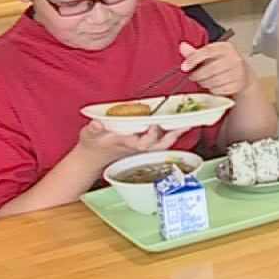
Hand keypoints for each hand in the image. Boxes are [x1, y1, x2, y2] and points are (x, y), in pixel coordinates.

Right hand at [75, 120, 190, 166]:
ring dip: (176, 134)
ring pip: (163, 142)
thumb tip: (96, 124)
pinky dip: (174, 131)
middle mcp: (138, 146)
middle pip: (158, 144)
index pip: (140, 142)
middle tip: (181, 125)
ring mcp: (143, 145)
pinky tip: (184, 123)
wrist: (96, 155)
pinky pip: (164, 138)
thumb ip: (93, 130)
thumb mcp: (89, 137)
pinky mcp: (147, 141)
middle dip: (169, 135)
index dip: (149, 136)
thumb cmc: (94, 143)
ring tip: (189, 124)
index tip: (155, 126)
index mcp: (126, 144)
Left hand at [178, 39, 252, 97]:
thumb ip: (195, 52)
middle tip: (193, 76)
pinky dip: (213, 90)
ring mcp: (238, 72)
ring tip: (203, 81)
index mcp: (225, 47)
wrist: (242, 74)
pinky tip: (212, 86)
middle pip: (211, 69)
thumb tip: (182, 46)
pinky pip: (220, 90)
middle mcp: (234, 58)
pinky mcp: (238, 84)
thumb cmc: (223, 62)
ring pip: (215, 81)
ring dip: (204, 83)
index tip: (185, 67)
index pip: (208, 51)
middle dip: (198, 75)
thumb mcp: (210, 55)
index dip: (194, 59)